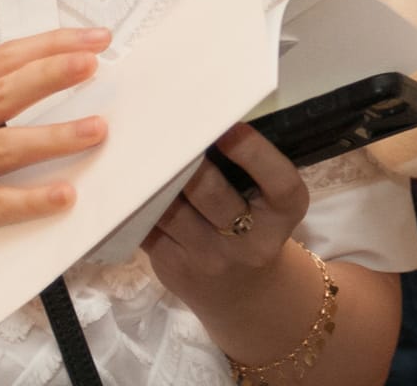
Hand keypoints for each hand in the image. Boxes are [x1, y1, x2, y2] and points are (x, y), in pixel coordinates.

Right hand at [0, 27, 111, 295]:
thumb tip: (61, 81)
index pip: (2, 58)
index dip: (50, 44)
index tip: (93, 38)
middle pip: (3, 92)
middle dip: (53, 73)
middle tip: (92, 63)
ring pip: (3, 147)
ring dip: (54, 137)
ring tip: (96, 129)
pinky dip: (32, 199)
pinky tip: (63, 194)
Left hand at [143, 123, 310, 313]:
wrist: (246, 294)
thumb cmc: (257, 227)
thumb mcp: (270, 202)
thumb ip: (248, 169)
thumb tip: (200, 123)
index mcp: (285, 214)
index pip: (278, 180)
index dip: (252, 151)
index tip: (228, 125)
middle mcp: (252, 242)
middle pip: (210, 192)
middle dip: (186, 158)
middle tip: (169, 127)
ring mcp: (210, 259)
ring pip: (171, 209)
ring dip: (154, 178)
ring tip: (143, 147)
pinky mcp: (175, 268)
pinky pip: (149, 227)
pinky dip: (138, 202)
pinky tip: (132, 181)